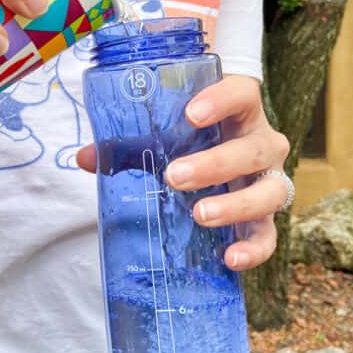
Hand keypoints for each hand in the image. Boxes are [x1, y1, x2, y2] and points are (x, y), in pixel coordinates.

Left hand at [76, 75, 290, 271]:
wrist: (220, 155)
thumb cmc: (190, 138)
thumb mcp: (163, 133)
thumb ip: (126, 142)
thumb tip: (84, 158)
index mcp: (239, 112)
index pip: (242, 95)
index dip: (222, 101)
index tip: (191, 114)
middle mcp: (262, 144)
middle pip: (252, 150)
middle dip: (214, 164)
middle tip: (173, 176)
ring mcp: (269, 180)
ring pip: (269, 192)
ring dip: (236, 205)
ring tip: (200, 214)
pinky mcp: (265, 217)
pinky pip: (268, 235)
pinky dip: (254, 249)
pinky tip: (229, 257)